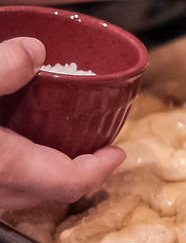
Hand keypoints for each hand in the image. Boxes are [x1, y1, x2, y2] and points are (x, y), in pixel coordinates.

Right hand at [0, 38, 125, 209]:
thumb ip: (2, 68)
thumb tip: (34, 51)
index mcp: (7, 166)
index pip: (72, 181)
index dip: (102, 168)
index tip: (118, 153)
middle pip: (50, 191)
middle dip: (77, 170)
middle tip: (94, 146)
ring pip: (21, 191)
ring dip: (44, 170)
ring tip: (54, 142)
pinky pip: (0, 183)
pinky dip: (15, 165)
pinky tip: (9, 138)